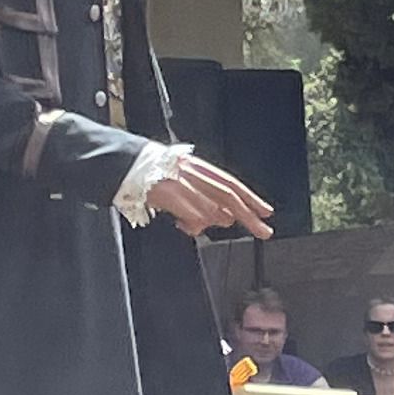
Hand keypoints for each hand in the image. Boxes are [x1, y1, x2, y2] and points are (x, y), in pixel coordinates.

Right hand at [146, 153, 274, 239]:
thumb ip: (205, 198)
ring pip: (211, 206)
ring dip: (214, 219)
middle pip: (228, 195)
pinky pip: (190, 213)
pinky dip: (193, 222)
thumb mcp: (184, 181)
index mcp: (199, 168)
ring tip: (202, 223)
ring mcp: (182, 183)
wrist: (126, 163)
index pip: (232, 184)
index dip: (252, 198)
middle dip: (249, 215)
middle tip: (264, 231)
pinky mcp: (168, 193)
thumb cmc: (153, 175)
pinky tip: (184, 224)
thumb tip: (226, 218)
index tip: (267, 212)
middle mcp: (194, 173)